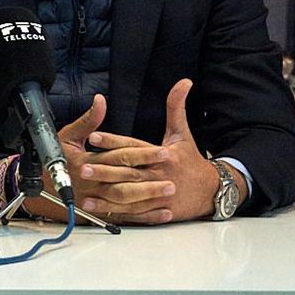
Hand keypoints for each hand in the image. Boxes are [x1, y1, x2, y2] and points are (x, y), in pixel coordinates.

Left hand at [76, 79, 225, 224]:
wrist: (211, 191)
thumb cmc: (191, 161)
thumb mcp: (183, 134)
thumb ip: (176, 108)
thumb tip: (183, 82)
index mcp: (162, 155)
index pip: (133, 146)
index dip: (113, 141)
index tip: (94, 137)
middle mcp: (158, 174)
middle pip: (128, 172)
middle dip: (104, 169)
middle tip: (82, 168)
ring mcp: (156, 194)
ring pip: (128, 193)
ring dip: (104, 193)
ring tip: (84, 190)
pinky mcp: (155, 209)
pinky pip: (131, 211)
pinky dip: (112, 210)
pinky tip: (94, 207)